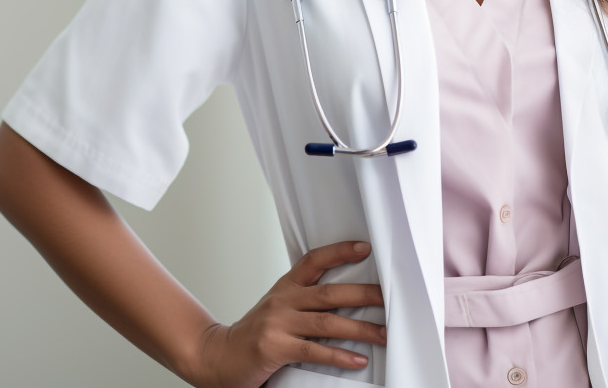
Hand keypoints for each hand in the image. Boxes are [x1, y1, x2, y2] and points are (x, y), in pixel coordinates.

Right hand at [194, 240, 385, 387]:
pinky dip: (339, 356)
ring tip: (383, 333)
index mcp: (286, 286)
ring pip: (327, 322)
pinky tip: (357, 359)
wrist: (219, 356)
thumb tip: (346, 299)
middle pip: (330, 293)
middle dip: (364, 295)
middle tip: (388, 298)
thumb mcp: (278, 307)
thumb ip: (305, 300)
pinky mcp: (275, 348)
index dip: (340, 251)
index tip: (365, 248)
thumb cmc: (255, 332)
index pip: (315, 260)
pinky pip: (313, 351)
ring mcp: (278, 323)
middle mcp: (284, 300)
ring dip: (360, 329)